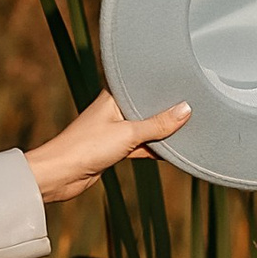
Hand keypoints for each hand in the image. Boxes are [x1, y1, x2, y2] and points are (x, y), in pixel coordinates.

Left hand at [24, 89, 190, 207]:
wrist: (61, 174)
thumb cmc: (86, 147)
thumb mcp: (128, 133)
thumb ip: (158, 124)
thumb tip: (186, 110)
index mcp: (113, 95)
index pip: (143, 84)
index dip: (162, 85)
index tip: (186, 83)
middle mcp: (114, 109)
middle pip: (147, 107)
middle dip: (166, 110)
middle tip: (195, 107)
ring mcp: (114, 130)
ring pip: (145, 128)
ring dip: (161, 132)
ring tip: (190, 129)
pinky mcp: (114, 149)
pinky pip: (141, 145)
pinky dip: (154, 148)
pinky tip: (172, 151)